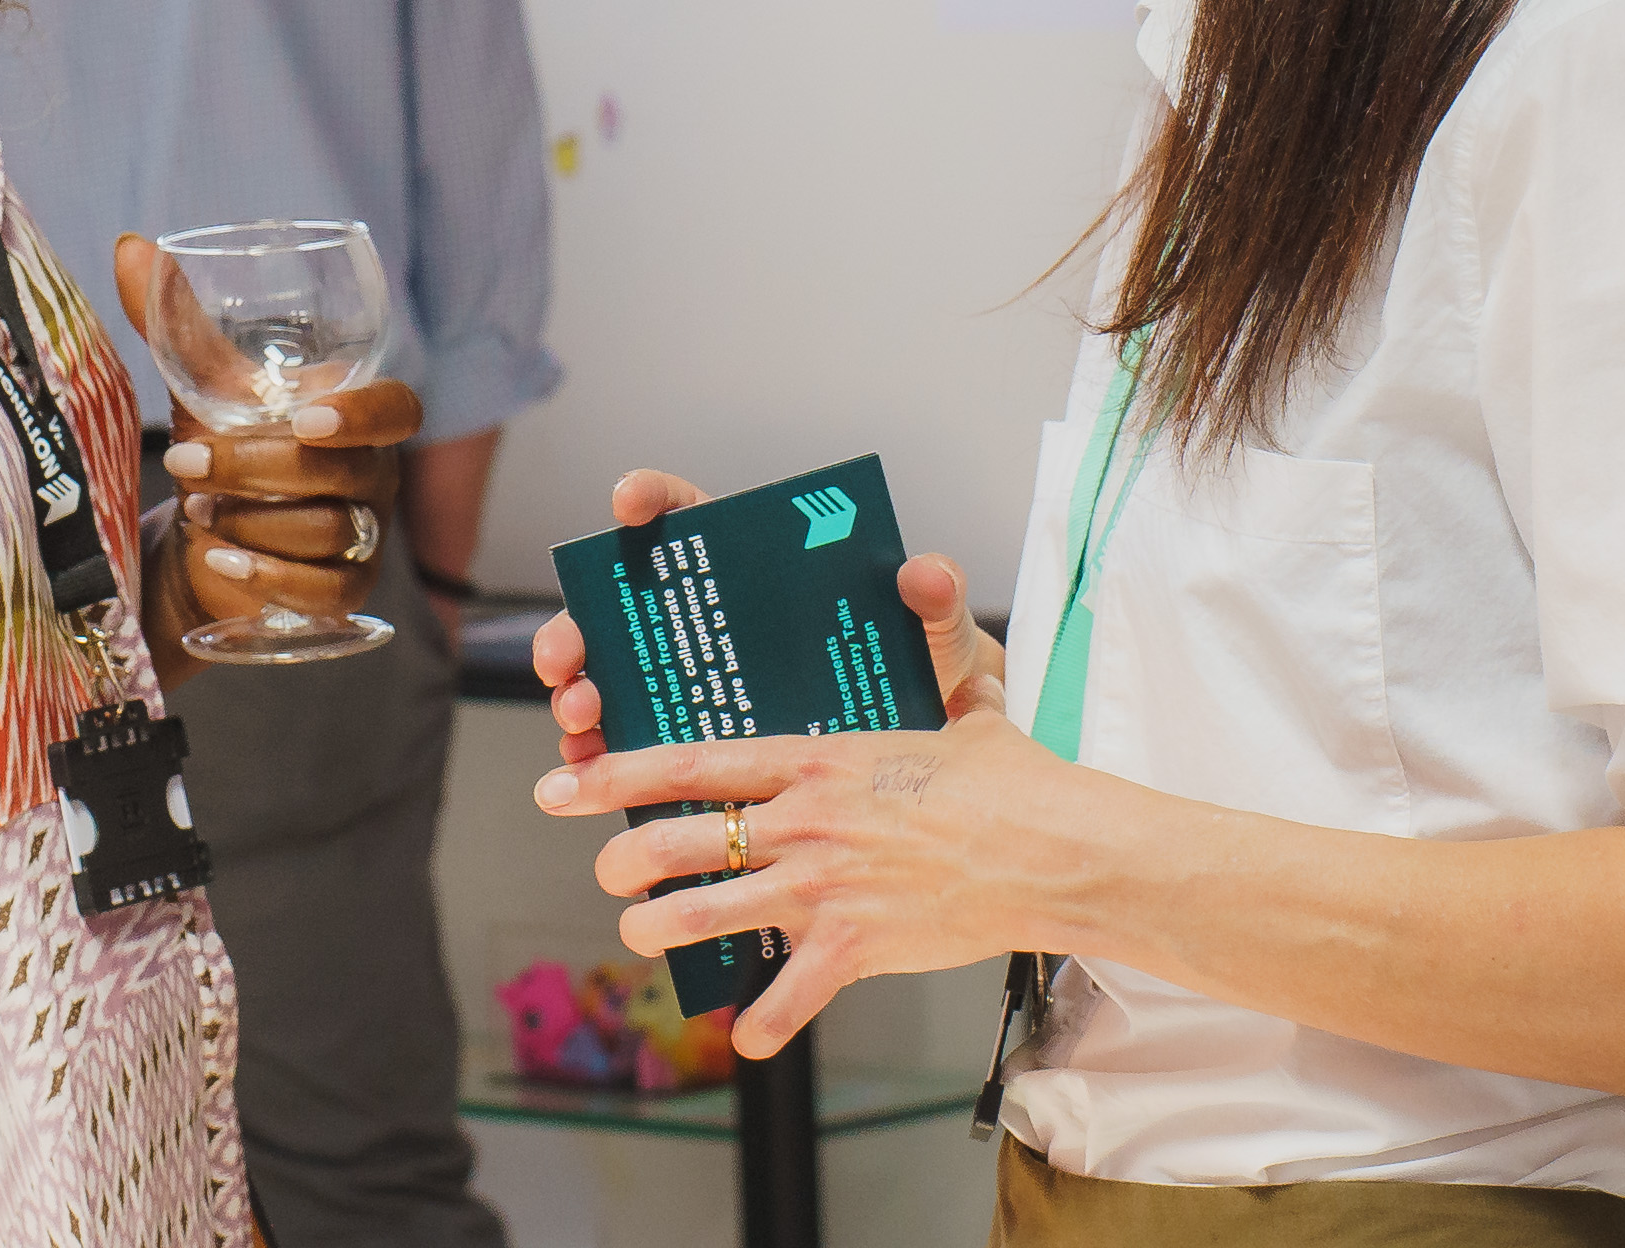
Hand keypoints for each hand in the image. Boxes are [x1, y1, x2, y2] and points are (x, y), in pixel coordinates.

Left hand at [118, 235, 420, 656]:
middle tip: (188, 461)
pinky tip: (222, 562)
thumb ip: (173, 320)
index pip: (397, 410)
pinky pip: (325, 590)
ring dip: (254, 521)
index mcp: (353, 417)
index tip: (303, 419)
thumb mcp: (197, 385)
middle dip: (261, 468)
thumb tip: (130, 247)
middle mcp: (372, 475)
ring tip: (197, 510)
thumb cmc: (217, 447)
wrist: (198, 539)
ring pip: (329, 531)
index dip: (362, 415)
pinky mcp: (342, 591)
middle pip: (347, 472)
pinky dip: (271, 577)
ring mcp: (363, 537)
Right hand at [528, 471, 1010, 768]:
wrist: (943, 775)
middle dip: (582, 627)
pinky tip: (589, 770)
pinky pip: (637, 754)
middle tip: (572, 655)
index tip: (628, 502)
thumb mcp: (942, 648)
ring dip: (580, 695)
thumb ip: (937, 611)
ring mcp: (704, 690)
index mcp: (769, 580)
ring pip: (617, 681)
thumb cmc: (933, 690)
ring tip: (580, 719)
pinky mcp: (702, 756)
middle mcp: (722, 629)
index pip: (696, 520)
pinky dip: (602, 760)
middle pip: (628, 610)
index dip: (655, 501)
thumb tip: (925, 573)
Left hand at [533, 707, 1104, 1057]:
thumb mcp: (958, 713)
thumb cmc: (1011, 783)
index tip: (566, 784)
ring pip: (708, 913)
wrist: (1058, 850)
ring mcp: (826, 887)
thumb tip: (929, 590)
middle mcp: (807, 822)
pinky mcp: (857, 946)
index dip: (617, 774)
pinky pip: (790, 995)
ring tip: (641, 931)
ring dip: (661, 929)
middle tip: (607, 869)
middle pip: (680, 841)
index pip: (692, 763)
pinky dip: (763, 1022)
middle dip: (624, 860)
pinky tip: (748, 1036)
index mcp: (818, 760)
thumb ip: (928, 669)